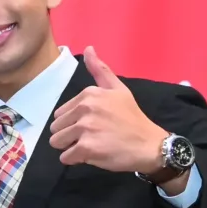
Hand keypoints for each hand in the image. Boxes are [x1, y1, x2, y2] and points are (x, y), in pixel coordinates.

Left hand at [49, 46, 171, 176]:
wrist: (150, 145)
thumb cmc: (132, 118)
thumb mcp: (119, 89)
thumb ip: (100, 70)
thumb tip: (88, 48)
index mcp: (89, 94)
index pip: (60, 113)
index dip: (74, 122)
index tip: (94, 123)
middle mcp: (86, 108)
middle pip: (56, 128)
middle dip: (70, 135)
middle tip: (93, 136)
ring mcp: (85, 128)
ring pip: (57, 142)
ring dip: (70, 148)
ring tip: (92, 145)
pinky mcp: (86, 148)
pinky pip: (65, 157)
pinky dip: (76, 160)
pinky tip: (93, 154)